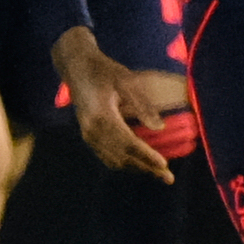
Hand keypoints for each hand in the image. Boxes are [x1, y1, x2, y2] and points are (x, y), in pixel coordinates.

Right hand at [55, 27, 174, 179]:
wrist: (76, 66)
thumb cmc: (103, 70)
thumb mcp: (125, 80)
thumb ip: (141, 105)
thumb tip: (160, 128)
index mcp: (101, 116)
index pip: (128, 143)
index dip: (147, 156)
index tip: (164, 165)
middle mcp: (92, 131)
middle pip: (122, 157)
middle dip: (146, 168)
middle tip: (168, 178)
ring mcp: (88, 135)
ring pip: (113, 160)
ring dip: (136, 168)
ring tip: (157, 173)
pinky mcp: (87, 135)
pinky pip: (106, 156)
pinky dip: (124, 163)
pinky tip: (139, 164)